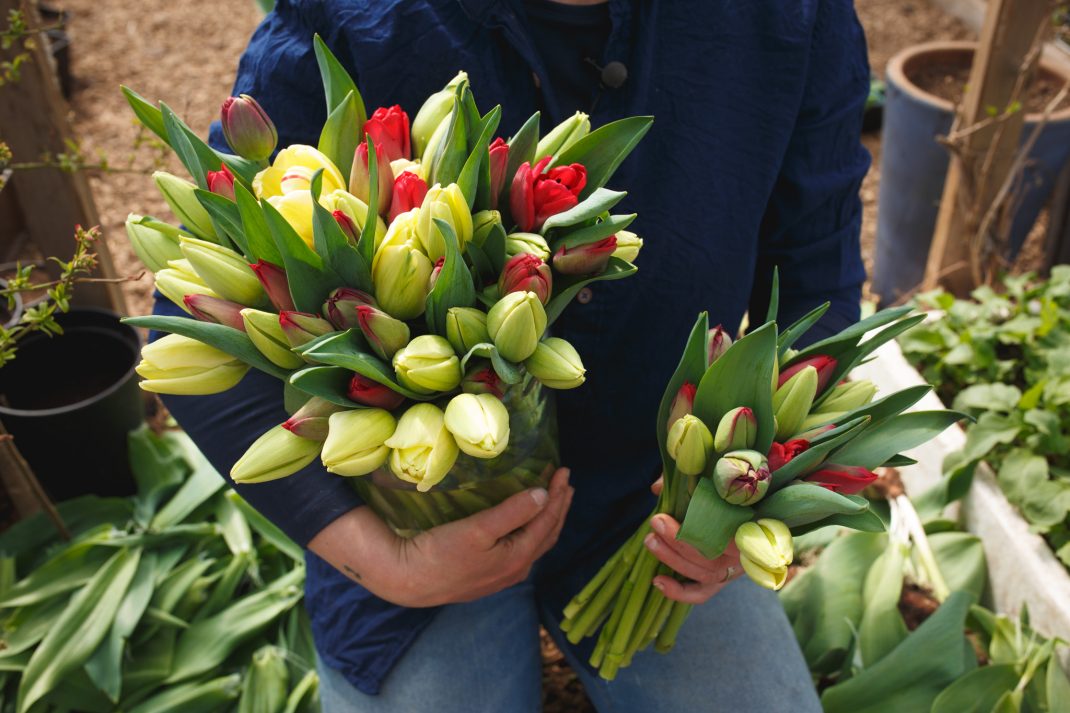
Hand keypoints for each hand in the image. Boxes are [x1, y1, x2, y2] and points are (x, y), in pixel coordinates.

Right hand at [309, 468, 573, 606]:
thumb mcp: (478, 530)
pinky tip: (526, 526)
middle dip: (559, 508)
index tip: (564, 471)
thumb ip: (513, 512)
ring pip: (536, 544)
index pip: (548, 521)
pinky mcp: (488, 575)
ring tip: (554, 501)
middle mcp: (516, 570)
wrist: (408, 581)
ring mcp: (502, 575)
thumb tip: (543, 495)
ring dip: (548, 520)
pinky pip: (522, 550)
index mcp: (518, 558)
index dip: (558, 496)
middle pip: (547, 535)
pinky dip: (532, 532)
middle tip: (566, 483)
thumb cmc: (441, 553)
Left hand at [646, 475, 743, 603]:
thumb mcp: (715, 481)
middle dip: (678, 541)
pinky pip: (700, 594)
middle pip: (711, 556)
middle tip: (656, 521)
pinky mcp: (719, 582)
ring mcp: (731, 571)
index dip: (696, 528)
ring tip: (650, 540)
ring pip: (703, 574)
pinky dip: (678, 592)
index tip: (665, 514)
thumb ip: (688, 480)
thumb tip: (656, 489)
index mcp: (749, 528)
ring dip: (673, 559)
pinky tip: (657, 581)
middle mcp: (743, 555)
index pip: (727, 535)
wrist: (749, 512)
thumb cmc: (728, 495)